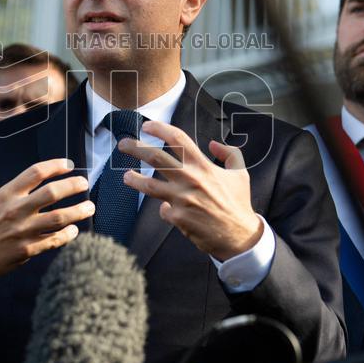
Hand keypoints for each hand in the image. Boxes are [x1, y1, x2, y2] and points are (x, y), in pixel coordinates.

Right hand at [0, 145, 93, 295]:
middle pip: (52, 193)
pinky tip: (75, 229)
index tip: (68, 165)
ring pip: (58, 218)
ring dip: (78, 212)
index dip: (55, 165)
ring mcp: (22, 232)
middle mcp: (15, 211)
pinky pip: (54, 240)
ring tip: (90, 207)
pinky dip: (68, 235)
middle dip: (73, 186)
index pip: (35, 173)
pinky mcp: (27, 250)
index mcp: (5, 194)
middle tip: (84, 184)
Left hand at [119, 119, 261, 260]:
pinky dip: (165, 208)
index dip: (160, 128)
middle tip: (123, 144)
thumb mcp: (240, 173)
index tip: (147, 126)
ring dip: (134, 179)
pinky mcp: (177, 218)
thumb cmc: (238, 203)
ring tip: (126, 177)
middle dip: (135, 148)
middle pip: (155, 158)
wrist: (239, 236)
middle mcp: (190, 179)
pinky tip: (167, 208)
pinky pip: (163, 210)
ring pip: (149, 186)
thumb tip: (213, 144)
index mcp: (203, 166)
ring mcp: (181, 199)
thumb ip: (229, 154)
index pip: (178, 139)